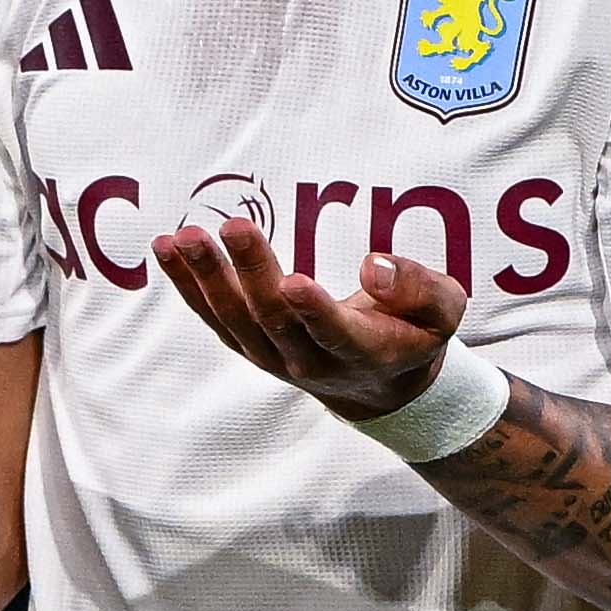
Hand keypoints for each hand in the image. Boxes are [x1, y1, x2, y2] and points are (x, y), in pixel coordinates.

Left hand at [146, 215, 473, 428]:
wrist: (378, 384)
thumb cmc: (414, 333)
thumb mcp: (443, 313)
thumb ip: (422, 290)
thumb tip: (375, 265)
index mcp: (365, 352)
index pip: (336, 333)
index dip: (314, 312)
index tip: (295, 281)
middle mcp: (311, 362)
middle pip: (275, 319)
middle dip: (252, 272)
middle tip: (234, 226)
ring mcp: (272, 357)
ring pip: (235, 319)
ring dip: (207, 277)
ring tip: (184, 237)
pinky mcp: (247, 345)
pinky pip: (213, 315)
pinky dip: (188, 284)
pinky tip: (167, 249)